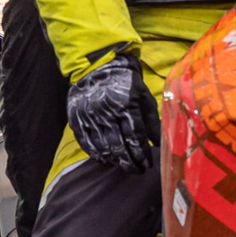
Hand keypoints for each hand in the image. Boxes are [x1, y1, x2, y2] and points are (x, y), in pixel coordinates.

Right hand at [67, 50, 157, 173]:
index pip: (135, 137)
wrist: (97, 65)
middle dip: (130, 163)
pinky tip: (106, 161)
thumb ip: (151, 120)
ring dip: (115, 161)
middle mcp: (105, 112)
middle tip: (138, 170)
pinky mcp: (76, 118)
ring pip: (102, 147)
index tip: (148, 163)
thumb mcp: (143, 96)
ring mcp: (89, 116)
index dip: (142, 154)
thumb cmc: (126, 81)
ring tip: (124, 167)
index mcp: (125, 104)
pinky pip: (86, 143)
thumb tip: (158, 143)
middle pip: (119, 146)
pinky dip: (96, 155)